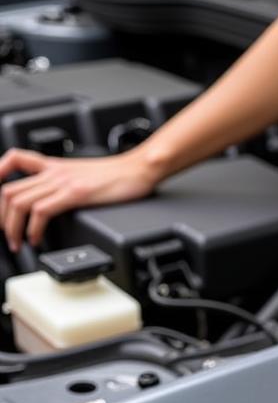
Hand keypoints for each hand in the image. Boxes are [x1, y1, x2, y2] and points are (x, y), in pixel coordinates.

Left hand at [0, 148, 160, 250]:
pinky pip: (41, 211)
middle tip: (7, 234)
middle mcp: (53, 172)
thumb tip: (60, 201)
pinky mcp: (75, 194)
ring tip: (17, 242)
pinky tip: (36, 239)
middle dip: (2, 217)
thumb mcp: (85, 175)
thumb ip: (69, 184)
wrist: (139, 169)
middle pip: (9, 190)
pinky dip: (32, 228)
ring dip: (12, 227)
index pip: (13, 160)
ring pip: (19, 202)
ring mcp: (62, 182)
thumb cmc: (120, 175)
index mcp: (55, 165)